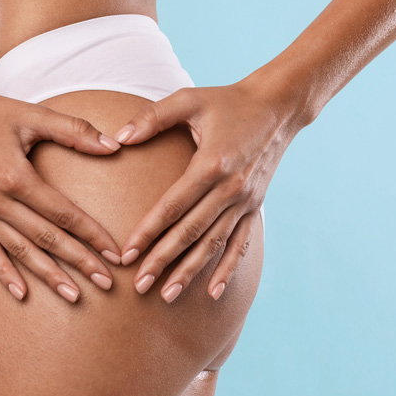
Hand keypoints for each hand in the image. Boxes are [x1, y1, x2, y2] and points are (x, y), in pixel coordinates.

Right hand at [0, 79, 123, 302]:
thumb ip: (75, 130)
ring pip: (20, 251)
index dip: (92, 235)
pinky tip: (21, 293)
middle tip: (107, 283)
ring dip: (49, 275)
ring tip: (74, 296)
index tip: (115, 254)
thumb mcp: (33, 114)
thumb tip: (115, 146)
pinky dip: (5, 273)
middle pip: (46, 238)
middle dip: (79, 262)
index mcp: (15, 176)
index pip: (63, 213)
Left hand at [111, 69, 308, 302]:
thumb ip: (152, 117)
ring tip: (167, 295)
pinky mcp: (255, 206)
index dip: (147, 231)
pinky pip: (240, 243)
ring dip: (190, 271)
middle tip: (139, 285)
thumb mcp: (188, 100)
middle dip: (162, 260)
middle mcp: (230, 188)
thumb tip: (118, 138)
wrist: (277, 106)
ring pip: (213, 243)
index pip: (172, 206)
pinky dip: (227, 268)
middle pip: (190, 232)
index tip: (126, 253)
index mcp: (211, 164)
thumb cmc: (227, 100)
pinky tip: (214, 292)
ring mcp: (245, 200)